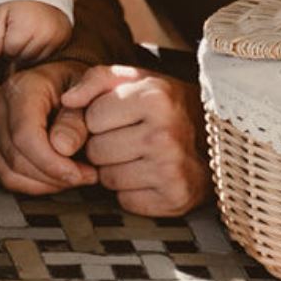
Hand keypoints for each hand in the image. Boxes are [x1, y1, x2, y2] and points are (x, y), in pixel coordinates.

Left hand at [0, 0, 71, 61]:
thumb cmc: (19, 0)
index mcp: (26, 27)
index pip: (10, 51)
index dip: (5, 44)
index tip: (8, 32)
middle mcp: (44, 35)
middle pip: (22, 58)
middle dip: (16, 49)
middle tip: (17, 32)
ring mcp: (56, 38)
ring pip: (35, 59)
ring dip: (28, 51)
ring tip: (27, 33)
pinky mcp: (64, 39)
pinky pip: (49, 55)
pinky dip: (41, 49)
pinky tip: (38, 35)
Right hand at [0, 57, 94, 195]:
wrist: (58, 82)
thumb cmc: (73, 84)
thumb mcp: (89, 89)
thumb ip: (77, 118)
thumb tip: (63, 146)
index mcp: (21, 88)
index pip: (25, 136)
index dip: (51, 162)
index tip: (77, 172)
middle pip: (17, 158)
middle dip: (54, 176)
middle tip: (85, 175)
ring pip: (10, 173)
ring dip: (46, 183)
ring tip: (73, 175)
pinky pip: (8, 177)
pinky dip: (34, 184)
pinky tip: (56, 177)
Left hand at [62, 66, 209, 217]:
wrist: (213, 141)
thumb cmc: (164, 107)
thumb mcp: (134, 80)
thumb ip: (95, 80)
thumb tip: (67, 99)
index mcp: (155, 97)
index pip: (91, 117)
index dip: (99, 118)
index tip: (119, 117)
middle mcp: (165, 133)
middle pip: (95, 150)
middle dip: (103, 145)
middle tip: (128, 138)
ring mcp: (171, 168)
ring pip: (107, 178)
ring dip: (115, 170)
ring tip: (139, 156)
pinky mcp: (174, 197)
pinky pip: (126, 200)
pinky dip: (132, 192)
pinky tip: (149, 176)